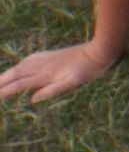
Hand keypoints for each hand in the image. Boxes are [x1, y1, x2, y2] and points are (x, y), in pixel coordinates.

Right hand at [0, 42, 114, 102]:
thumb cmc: (87, 71)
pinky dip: (20, 65)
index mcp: (44, 75)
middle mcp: (41, 66)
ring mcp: (45, 59)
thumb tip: (33, 99)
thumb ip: (52, 91)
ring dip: (8, 73)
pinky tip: (20, 66)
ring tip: (0, 80)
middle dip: (1, 81)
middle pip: (15, 74)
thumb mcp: (72, 84)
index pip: (19, 85)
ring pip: (20, 66)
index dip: (5, 91)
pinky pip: (29, 59)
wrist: (97, 52)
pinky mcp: (51, 55)